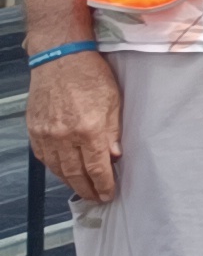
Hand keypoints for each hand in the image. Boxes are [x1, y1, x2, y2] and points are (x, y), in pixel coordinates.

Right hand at [29, 51, 121, 206]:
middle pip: (74, 174)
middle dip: (86, 190)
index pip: (97, 168)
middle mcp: (64, 135)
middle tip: (95, 198)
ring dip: (69, 182)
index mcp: (88, 129)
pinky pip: (43, 156)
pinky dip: (54, 167)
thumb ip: (113, 132)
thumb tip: (114, 156)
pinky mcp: (34, 128)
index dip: (103, 185)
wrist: (59, 57)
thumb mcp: (114, 101)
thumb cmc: (90, 74)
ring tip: (81, 188)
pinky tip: (63, 171)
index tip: (108, 194)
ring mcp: (46, 133)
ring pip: (57, 168)